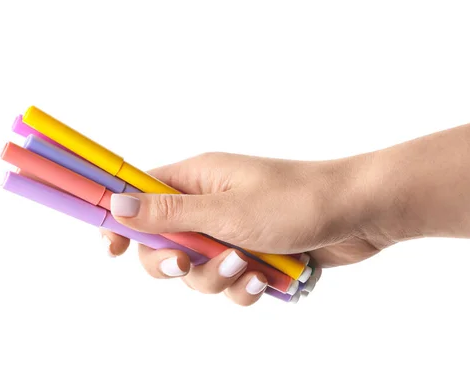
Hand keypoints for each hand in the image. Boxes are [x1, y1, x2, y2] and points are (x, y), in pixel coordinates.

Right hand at [100, 152, 391, 304]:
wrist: (357, 214)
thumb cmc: (294, 201)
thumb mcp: (224, 211)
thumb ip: (169, 214)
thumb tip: (117, 205)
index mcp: (197, 179)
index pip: (142, 197)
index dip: (124, 222)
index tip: (112, 249)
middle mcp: (210, 204)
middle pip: (165, 243)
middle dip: (176, 264)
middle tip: (188, 265)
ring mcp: (232, 231)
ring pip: (198, 270)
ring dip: (217, 278)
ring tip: (246, 268)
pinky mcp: (253, 254)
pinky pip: (229, 282)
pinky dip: (242, 287)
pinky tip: (262, 281)